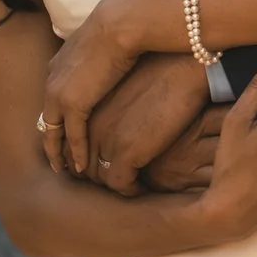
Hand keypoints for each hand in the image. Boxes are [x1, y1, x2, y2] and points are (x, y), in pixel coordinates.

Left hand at [42, 0, 146, 175]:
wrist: (122, 22)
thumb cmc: (127, 25)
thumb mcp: (110, 41)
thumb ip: (107, 55)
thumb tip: (123, 58)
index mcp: (60, 63)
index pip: (56, 97)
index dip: (61, 116)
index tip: (67, 129)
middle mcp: (53, 79)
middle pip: (48, 117)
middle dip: (52, 139)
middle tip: (59, 159)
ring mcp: (58, 93)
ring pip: (54, 132)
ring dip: (60, 152)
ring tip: (67, 169)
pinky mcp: (72, 104)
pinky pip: (72, 136)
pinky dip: (76, 153)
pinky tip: (82, 166)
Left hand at [88, 54, 213, 194]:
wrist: (182, 65)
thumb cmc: (162, 69)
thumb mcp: (123, 83)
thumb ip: (111, 101)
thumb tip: (119, 115)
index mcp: (85, 105)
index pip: (74, 142)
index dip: (85, 157)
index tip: (102, 163)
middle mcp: (89, 125)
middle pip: (83, 164)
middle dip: (98, 175)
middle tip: (117, 180)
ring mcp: (106, 140)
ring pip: (99, 177)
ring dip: (114, 185)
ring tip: (129, 185)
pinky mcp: (126, 152)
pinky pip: (120, 185)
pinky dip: (130, 191)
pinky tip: (141, 188)